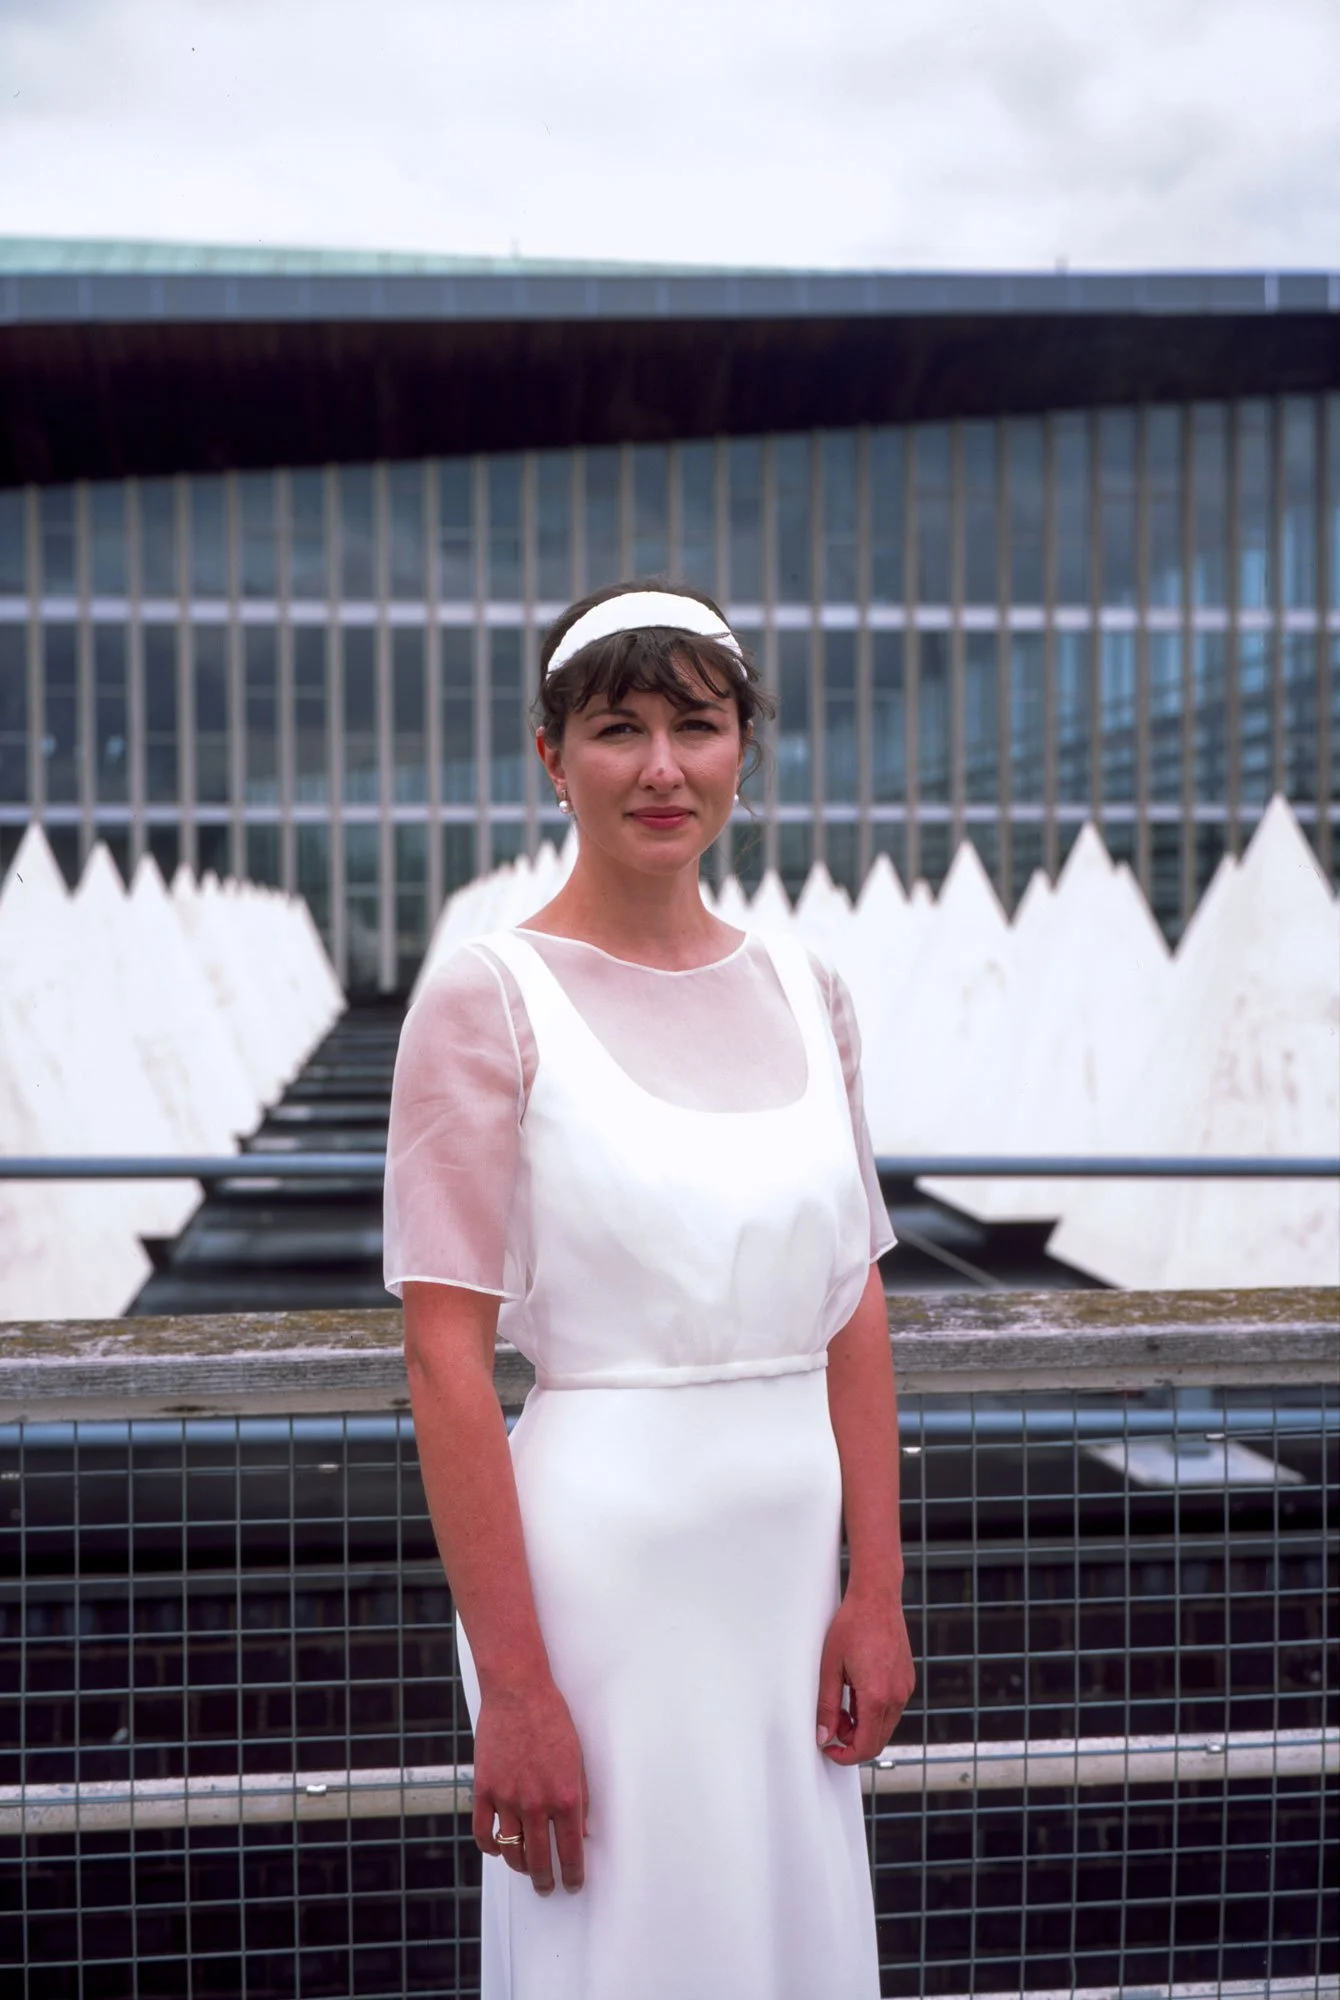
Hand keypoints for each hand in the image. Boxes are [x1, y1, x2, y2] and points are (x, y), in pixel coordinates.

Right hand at [471, 1677, 588, 1894]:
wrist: (519, 1692)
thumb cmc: (552, 1719)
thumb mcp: (577, 1759)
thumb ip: (580, 1798)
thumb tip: (581, 1831)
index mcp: (565, 1796)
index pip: (570, 1850)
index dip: (572, 1874)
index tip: (573, 1884)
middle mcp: (536, 1803)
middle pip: (539, 1859)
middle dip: (545, 1880)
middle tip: (547, 1887)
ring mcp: (507, 1798)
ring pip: (511, 1851)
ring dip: (520, 1867)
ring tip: (526, 1870)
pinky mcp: (484, 1789)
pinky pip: (483, 1831)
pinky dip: (490, 1847)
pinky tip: (497, 1849)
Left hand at [816, 1585, 914, 1764]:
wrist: (876, 1598)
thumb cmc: (852, 1625)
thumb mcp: (830, 1667)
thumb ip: (826, 1705)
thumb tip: (824, 1735)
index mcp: (877, 1696)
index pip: (866, 1746)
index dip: (845, 1755)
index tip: (830, 1748)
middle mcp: (897, 1696)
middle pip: (878, 1740)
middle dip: (853, 1741)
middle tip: (832, 1724)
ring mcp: (905, 1688)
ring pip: (885, 1726)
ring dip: (863, 1726)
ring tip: (843, 1704)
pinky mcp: (907, 1680)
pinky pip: (891, 1709)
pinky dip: (874, 1712)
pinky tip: (857, 1692)